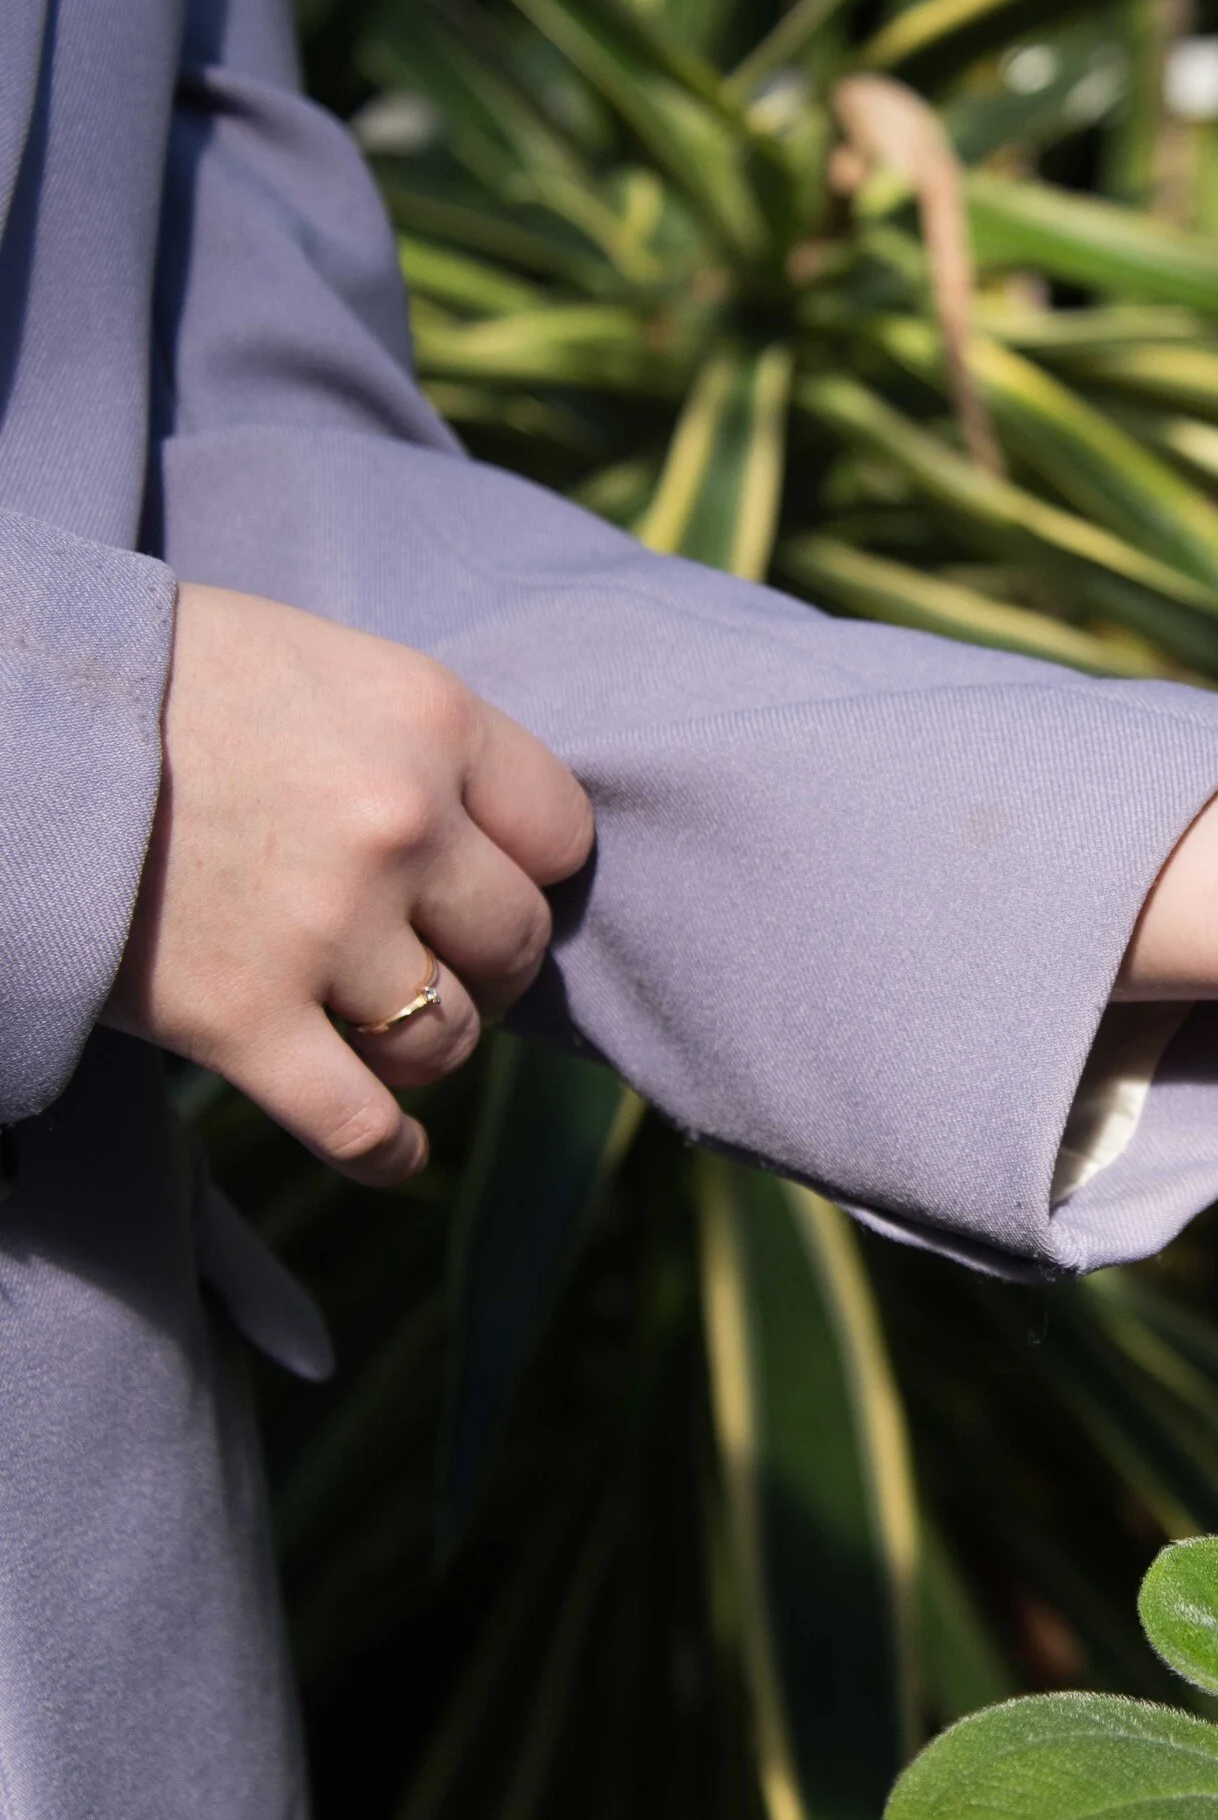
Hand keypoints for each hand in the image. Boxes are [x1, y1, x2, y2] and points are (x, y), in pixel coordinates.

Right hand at [110, 585, 593, 1183]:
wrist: (11, 722)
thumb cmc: (168, 681)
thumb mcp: (325, 668)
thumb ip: (413, 741)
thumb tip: (481, 827)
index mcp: (433, 721)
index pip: (561, 834)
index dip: (531, 871)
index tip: (496, 885)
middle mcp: (401, 824)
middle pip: (514, 942)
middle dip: (485, 966)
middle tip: (441, 966)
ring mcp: (324, 927)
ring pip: (445, 1038)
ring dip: (428, 1048)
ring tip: (391, 1033)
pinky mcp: (240, 1019)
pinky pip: (359, 1124)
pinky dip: (388, 1151)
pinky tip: (395, 1151)